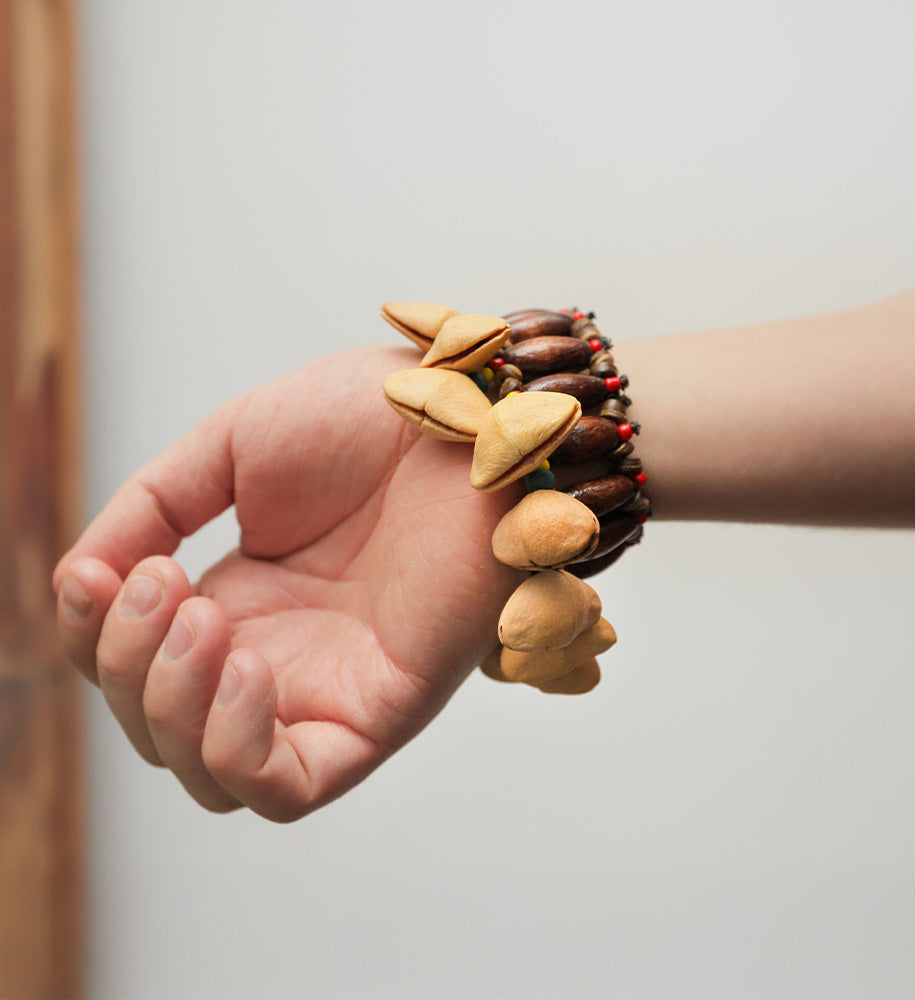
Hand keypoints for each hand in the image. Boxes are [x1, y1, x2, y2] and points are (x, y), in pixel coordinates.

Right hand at [53, 345, 521, 820]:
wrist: (469, 413)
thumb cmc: (368, 418)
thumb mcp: (230, 449)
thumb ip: (150, 510)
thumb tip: (81, 578)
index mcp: (243, 600)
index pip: (134, 664)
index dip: (92, 634)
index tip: (97, 573)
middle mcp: (280, 656)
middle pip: (161, 730)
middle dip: (126, 668)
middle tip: (160, 582)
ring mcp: (327, 691)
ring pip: (211, 776)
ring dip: (169, 708)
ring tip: (196, 614)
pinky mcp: (380, 713)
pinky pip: (288, 788)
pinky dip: (236, 748)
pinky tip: (241, 664)